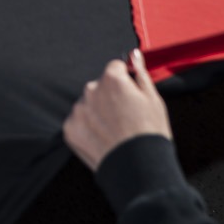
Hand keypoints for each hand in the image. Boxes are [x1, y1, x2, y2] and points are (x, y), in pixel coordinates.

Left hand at [64, 50, 170, 171]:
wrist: (138, 168)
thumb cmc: (149, 134)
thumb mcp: (153, 99)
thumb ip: (140, 73)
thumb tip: (134, 55)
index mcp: (112, 79)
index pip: (115, 68)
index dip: (125, 81)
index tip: (131, 95)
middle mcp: (91, 90)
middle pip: (99, 86)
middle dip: (109, 97)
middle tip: (125, 117)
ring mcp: (79, 111)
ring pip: (88, 105)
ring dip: (97, 112)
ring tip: (114, 131)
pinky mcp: (70, 130)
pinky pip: (78, 123)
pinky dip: (87, 129)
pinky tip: (103, 139)